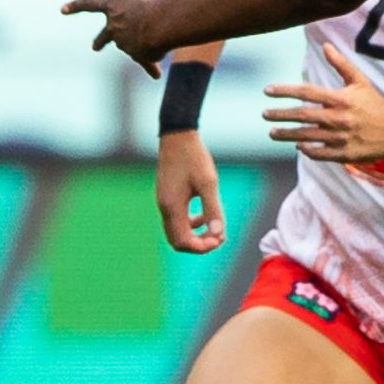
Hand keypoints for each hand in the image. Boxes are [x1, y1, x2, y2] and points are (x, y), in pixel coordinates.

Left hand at [62, 0, 167, 74]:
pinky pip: (145, 61)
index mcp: (112, 8)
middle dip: (100, 41)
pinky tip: (155, 75)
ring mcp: (125, 43)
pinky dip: (150, 66)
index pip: (90, 4)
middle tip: (95, 47)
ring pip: (131, 47)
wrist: (162, 23)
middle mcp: (115, 27)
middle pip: (105, 35)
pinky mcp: (139, 55)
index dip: (76, 5)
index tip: (62, 9)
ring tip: (152, 47)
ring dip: (139, 48)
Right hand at [155, 131, 225, 251]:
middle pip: (177, 241)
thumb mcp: (208, 183)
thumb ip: (212, 209)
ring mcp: (163, 203)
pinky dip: (190, 224)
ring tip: (214, 228)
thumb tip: (218, 233)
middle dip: (198, 244)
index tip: (219, 239)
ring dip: (195, 235)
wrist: (178, 137)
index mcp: (173, 207)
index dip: (201, 247)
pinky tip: (204, 214)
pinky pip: (176, 220)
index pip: (183, 242)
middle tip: (218, 237)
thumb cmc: (194, 158)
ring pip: (176, 232)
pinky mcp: (166, 197)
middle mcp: (165, 208)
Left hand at [264, 41, 383, 162]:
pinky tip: (298, 145)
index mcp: (341, 99)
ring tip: (272, 133)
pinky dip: (306, 150)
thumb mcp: (360, 82)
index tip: (268, 91)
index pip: (306, 92)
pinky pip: (318, 153)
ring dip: (286, 135)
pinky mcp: (343, 154)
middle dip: (280, 115)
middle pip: (302, 115)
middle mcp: (339, 118)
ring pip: (306, 137)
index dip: (285, 91)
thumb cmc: (375, 105)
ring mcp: (340, 138)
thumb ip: (341, 65)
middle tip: (264, 114)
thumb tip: (325, 45)